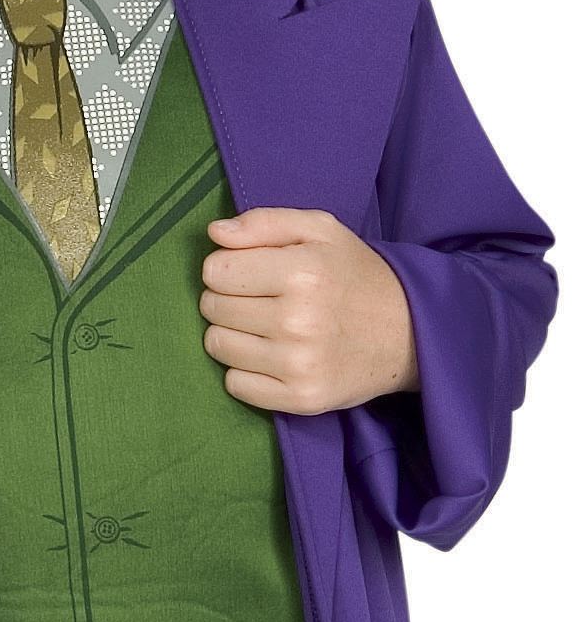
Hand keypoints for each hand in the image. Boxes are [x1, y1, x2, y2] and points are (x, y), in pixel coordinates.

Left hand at [199, 207, 418, 413]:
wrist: (410, 331)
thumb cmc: (355, 274)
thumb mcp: (320, 230)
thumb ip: (264, 222)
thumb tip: (215, 233)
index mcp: (301, 272)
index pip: (215, 270)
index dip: (226, 266)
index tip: (249, 270)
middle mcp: (298, 321)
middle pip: (212, 307)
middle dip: (226, 298)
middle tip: (258, 298)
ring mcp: (299, 365)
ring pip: (218, 346)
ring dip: (232, 333)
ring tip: (263, 325)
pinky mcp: (302, 398)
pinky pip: (236, 385)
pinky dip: (244, 370)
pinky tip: (270, 355)